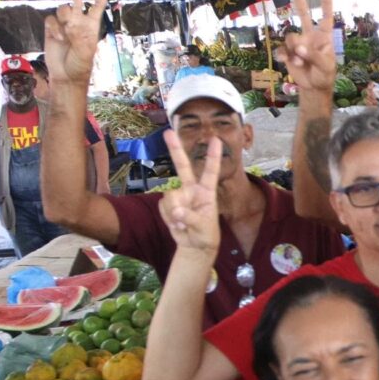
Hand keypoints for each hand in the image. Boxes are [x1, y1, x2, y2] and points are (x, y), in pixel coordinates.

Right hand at [42, 0, 110, 91]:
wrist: (64, 75)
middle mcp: (77, 21)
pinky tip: (58, 38)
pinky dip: (54, 28)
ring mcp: (64, 24)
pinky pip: (51, 19)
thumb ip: (78, 34)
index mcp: (91, 25)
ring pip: (62, 8)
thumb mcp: (85, 51)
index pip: (97, 5)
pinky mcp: (51, 28)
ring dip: (64, 18)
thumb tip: (70, 22)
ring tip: (66, 34)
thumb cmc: (79, 65)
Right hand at [159, 127, 222, 260]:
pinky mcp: (168, 205)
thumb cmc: (206, 235)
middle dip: (175, 149)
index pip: (210, 171)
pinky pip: (163, 206)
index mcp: (207, 192)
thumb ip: (191, 218)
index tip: (215, 139)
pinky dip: (168, 217)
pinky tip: (177, 224)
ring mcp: (179, 196)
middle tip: (167, 132)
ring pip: (170, 196)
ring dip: (174, 212)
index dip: (212, 156)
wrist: (193, 246)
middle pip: (183, 166)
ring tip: (183, 224)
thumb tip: (176, 211)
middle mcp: (192, 190)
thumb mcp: (204, 228)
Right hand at [280, 0, 339, 103]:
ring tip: (301, 63)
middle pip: (303, 14)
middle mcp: (310, 36)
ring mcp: (298, 43)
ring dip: (295, 51)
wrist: (313, 87)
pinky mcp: (288, 52)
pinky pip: (282, 49)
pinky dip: (284, 55)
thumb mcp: (325, 66)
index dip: (326, 4)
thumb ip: (314, 55)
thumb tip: (298, 47)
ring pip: (291, 37)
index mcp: (324, 37)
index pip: (326, 17)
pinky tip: (286, 61)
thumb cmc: (324, 74)